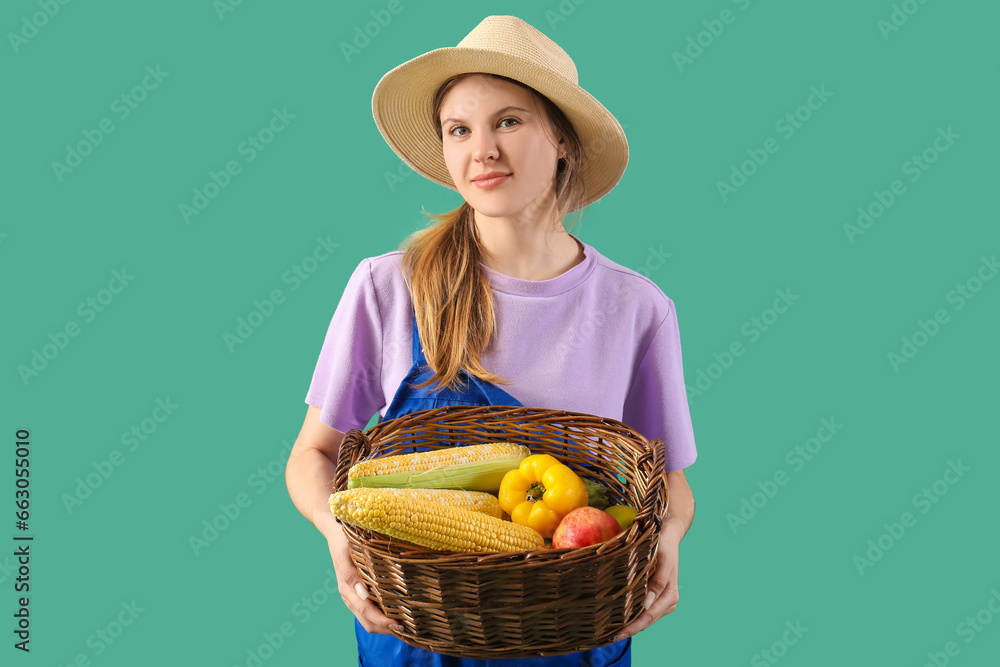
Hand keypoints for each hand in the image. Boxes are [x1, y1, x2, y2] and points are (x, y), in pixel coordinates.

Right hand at [326, 521, 400, 634]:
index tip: (400, 625)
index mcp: (347, 589)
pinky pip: (370, 611)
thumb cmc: (343, 542)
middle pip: (369, 622)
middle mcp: (350, 597)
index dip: (383, 622)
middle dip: (387, 628)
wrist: (336, 534)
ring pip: (369, 620)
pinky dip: (382, 616)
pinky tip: (397, 613)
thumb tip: (363, 594)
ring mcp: (354, 597)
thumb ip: (350, 575)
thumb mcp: (345, 554)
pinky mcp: (359, 594)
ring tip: (406, 624)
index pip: (367, 613)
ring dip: (386, 625)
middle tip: (409, 629)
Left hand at [614, 525, 680, 641]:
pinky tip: (619, 616)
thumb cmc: (664, 548)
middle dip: (629, 628)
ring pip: (644, 617)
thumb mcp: (663, 562)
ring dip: (630, 622)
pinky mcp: (654, 595)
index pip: (649, 617)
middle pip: (646, 621)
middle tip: (608, 635)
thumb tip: (646, 605)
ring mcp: (661, 599)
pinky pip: (643, 609)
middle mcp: (667, 601)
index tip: (618, 634)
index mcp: (670, 595)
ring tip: (610, 629)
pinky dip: (632, 613)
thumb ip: (658, 583)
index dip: (633, 627)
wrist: (668, 536)